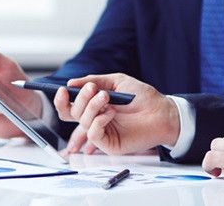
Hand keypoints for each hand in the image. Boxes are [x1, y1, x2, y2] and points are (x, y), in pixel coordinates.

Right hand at [52, 73, 178, 154]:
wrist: (161, 111)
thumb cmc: (142, 96)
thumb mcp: (117, 81)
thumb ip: (94, 80)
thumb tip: (71, 83)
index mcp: (95, 105)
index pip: (71, 107)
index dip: (62, 100)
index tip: (63, 90)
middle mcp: (95, 118)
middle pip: (73, 113)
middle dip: (81, 99)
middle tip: (94, 89)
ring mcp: (102, 131)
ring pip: (83, 122)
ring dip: (92, 107)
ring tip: (107, 97)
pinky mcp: (109, 144)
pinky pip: (94, 134)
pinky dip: (98, 121)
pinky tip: (110, 113)